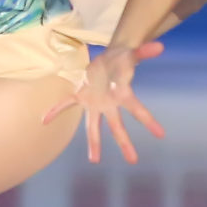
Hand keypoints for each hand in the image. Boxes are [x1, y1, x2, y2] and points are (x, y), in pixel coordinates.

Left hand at [43, 42, 166, 161]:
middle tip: (133, 160)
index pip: (138, 109)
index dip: (149, 121)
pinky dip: (56, 110)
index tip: (161, 135)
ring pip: (93, 126)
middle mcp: (109, 104)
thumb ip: (144, 51)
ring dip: (94, 142)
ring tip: (94, 160)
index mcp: (123, 94)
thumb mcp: (131, 53)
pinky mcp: (81, 95)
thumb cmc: (122, 59)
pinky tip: (45, 120)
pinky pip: (67, 103)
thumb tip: (159, 46)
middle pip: (117, 126)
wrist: (109, 59)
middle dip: (124, 143)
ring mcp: (94, 103)